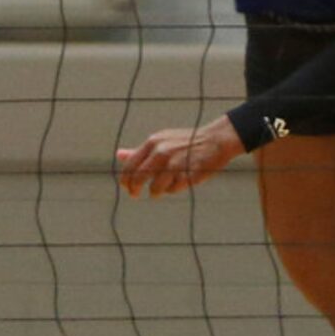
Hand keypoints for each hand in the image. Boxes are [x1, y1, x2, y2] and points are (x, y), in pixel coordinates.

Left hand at [116, 115, 244, 196]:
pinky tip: (181, 180)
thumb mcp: (161, 141)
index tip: (127, 187)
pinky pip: (172, 190)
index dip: (125, 180)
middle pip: (138, 179)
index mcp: (153, 143)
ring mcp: (174, 163)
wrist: (215, 140)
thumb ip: (140, 151)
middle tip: (135, 195)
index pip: (130, 166)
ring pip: (155, 188)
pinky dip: (174, 189)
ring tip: (164, 185)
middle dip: (134, 190)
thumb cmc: (185, 142)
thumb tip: (119, 155)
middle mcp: (161, 152)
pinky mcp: (187, 174)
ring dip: (157, 191)